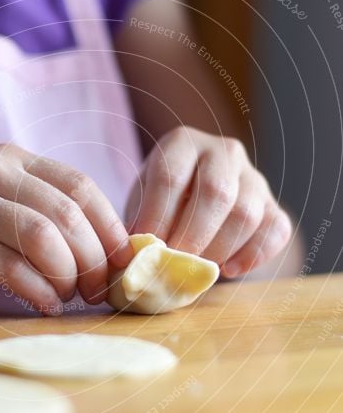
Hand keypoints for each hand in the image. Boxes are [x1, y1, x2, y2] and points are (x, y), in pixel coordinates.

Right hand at [0, 144, 132, 313]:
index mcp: (13, 159)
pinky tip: (46, 305)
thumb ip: (43, 215)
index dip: (110, 229)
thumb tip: (108, 254)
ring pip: (44, 235)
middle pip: (69, 213)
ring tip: (69, 296)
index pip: (82, 187)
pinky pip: (11, 266)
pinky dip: (39, 290)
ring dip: (68, 274)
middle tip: (97, 291)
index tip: (122, 265)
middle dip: (94, 259)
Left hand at [127, 127, 291, 276]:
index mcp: (182, 143)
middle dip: (191, 236)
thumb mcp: (143, 201)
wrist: (198, 200)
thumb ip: (139, 221)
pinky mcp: (274, 205)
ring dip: (219, 249)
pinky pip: (275, 231)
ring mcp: (253, 177)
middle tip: (173, 264)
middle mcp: (223, 152)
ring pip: (246, 214)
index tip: (146, 247)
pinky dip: (254, 255)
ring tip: (196, 268)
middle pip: (214, 193)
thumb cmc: (162, 202)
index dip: (156, 217)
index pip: (170, 178)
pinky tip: (230, 270)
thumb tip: (137, 255)